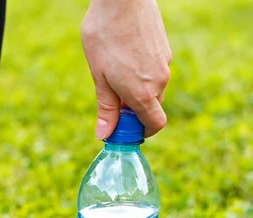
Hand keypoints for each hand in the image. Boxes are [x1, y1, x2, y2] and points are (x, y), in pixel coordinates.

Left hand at [81, 0, 171, 138]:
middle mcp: (159, 80)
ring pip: (152, 87)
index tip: (123, 129)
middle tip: (110, 101)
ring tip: (112, 72)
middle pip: (151, 106)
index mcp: (143, 93)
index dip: (141, 132)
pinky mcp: (164, 48)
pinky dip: (140, 73)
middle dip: (133, 110)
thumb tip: (104, 134)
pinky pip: (154, 70)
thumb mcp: (99, 76)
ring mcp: (164, 62)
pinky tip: (122, 57)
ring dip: (135, 89)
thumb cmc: (105, 36)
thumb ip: (106, 107)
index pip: (155, 124)